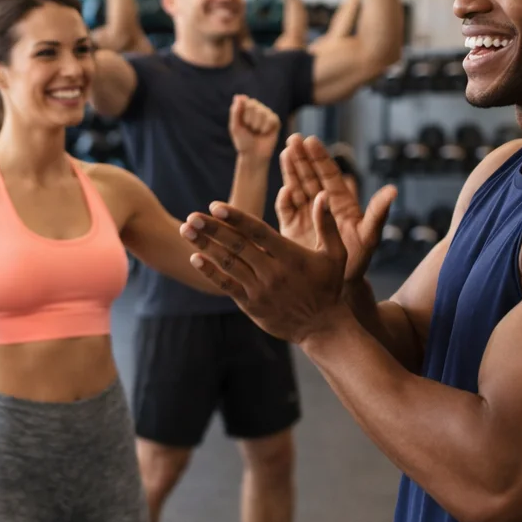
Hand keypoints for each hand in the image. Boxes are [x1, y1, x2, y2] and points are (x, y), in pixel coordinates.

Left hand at [179, 196, 348, 343]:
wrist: (321, 326)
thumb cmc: (328, 286)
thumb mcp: (336, 254)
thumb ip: (326, 224)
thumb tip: (322, 194)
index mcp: (290, 256)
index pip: (258, 232)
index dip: (235, 218)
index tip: (214, 206)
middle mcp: (272, 271)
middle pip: (237, 246)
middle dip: (212, 229)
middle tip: (191, 216)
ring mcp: (260, 289)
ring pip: (228, 263)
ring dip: (205, 246)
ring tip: (185, 231)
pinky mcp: (251, 304)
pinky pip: (227, 285)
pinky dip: (210, 272)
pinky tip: (194, 258)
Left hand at [228, 95, 280, 162]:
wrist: (254, 155)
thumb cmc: (243, 141)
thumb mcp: (235, 127)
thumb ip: (235, 111)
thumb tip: (238, 96)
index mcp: (246, 108)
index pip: (246, 102)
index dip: (243, 115)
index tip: (242, 124)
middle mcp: (257, 109)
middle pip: (254, 106)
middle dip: (250, 121)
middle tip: (250, 130)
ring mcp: (267, 114)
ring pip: (262, 113)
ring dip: (257, 126)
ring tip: (257, 132)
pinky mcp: (275, 121)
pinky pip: (271, 119)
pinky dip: (265, 128)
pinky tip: (264, 133)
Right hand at [276, 134, 395, 282]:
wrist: (338, 287)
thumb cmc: (357, 262)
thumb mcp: (370, 236)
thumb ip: (378, 213)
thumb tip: (393, 190)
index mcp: (341, 204)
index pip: (329, 175)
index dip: (320, 158)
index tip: (312, 140)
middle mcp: (323, 206)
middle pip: (311, 176)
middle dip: (302, 158)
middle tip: (293, 138)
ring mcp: (306, 216)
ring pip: (297, 188)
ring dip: (290, 171)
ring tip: (285, 152)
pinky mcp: (292, 229)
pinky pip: (286, 210)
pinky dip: (284, 200)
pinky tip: (284, 190)